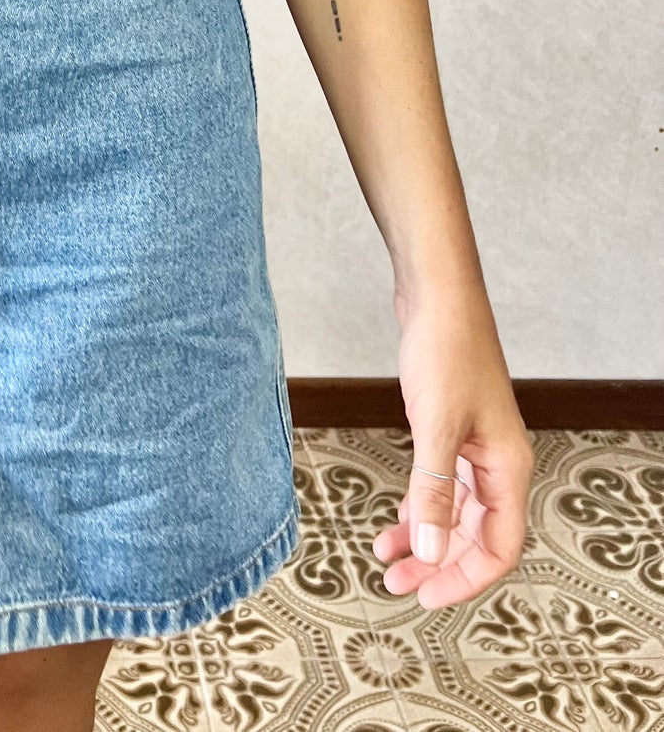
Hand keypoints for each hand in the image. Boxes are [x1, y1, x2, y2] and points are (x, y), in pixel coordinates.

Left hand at [373, 290, 534, 606]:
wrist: (438, 296)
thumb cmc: (446, 352)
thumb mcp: (435, 428)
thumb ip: (433, 494)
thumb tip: (430, 554)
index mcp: (507, 469)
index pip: (498, 548)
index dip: (463, 578)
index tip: (424, 595)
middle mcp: (499, 464)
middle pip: (476, 536)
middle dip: (438, 563)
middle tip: (395, 582)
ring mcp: (477, 446)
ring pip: (457, 512)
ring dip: (425, 537)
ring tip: (386, 556)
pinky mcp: (455, 430)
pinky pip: (444, 485)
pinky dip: (422, 505)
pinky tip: (399, 519)